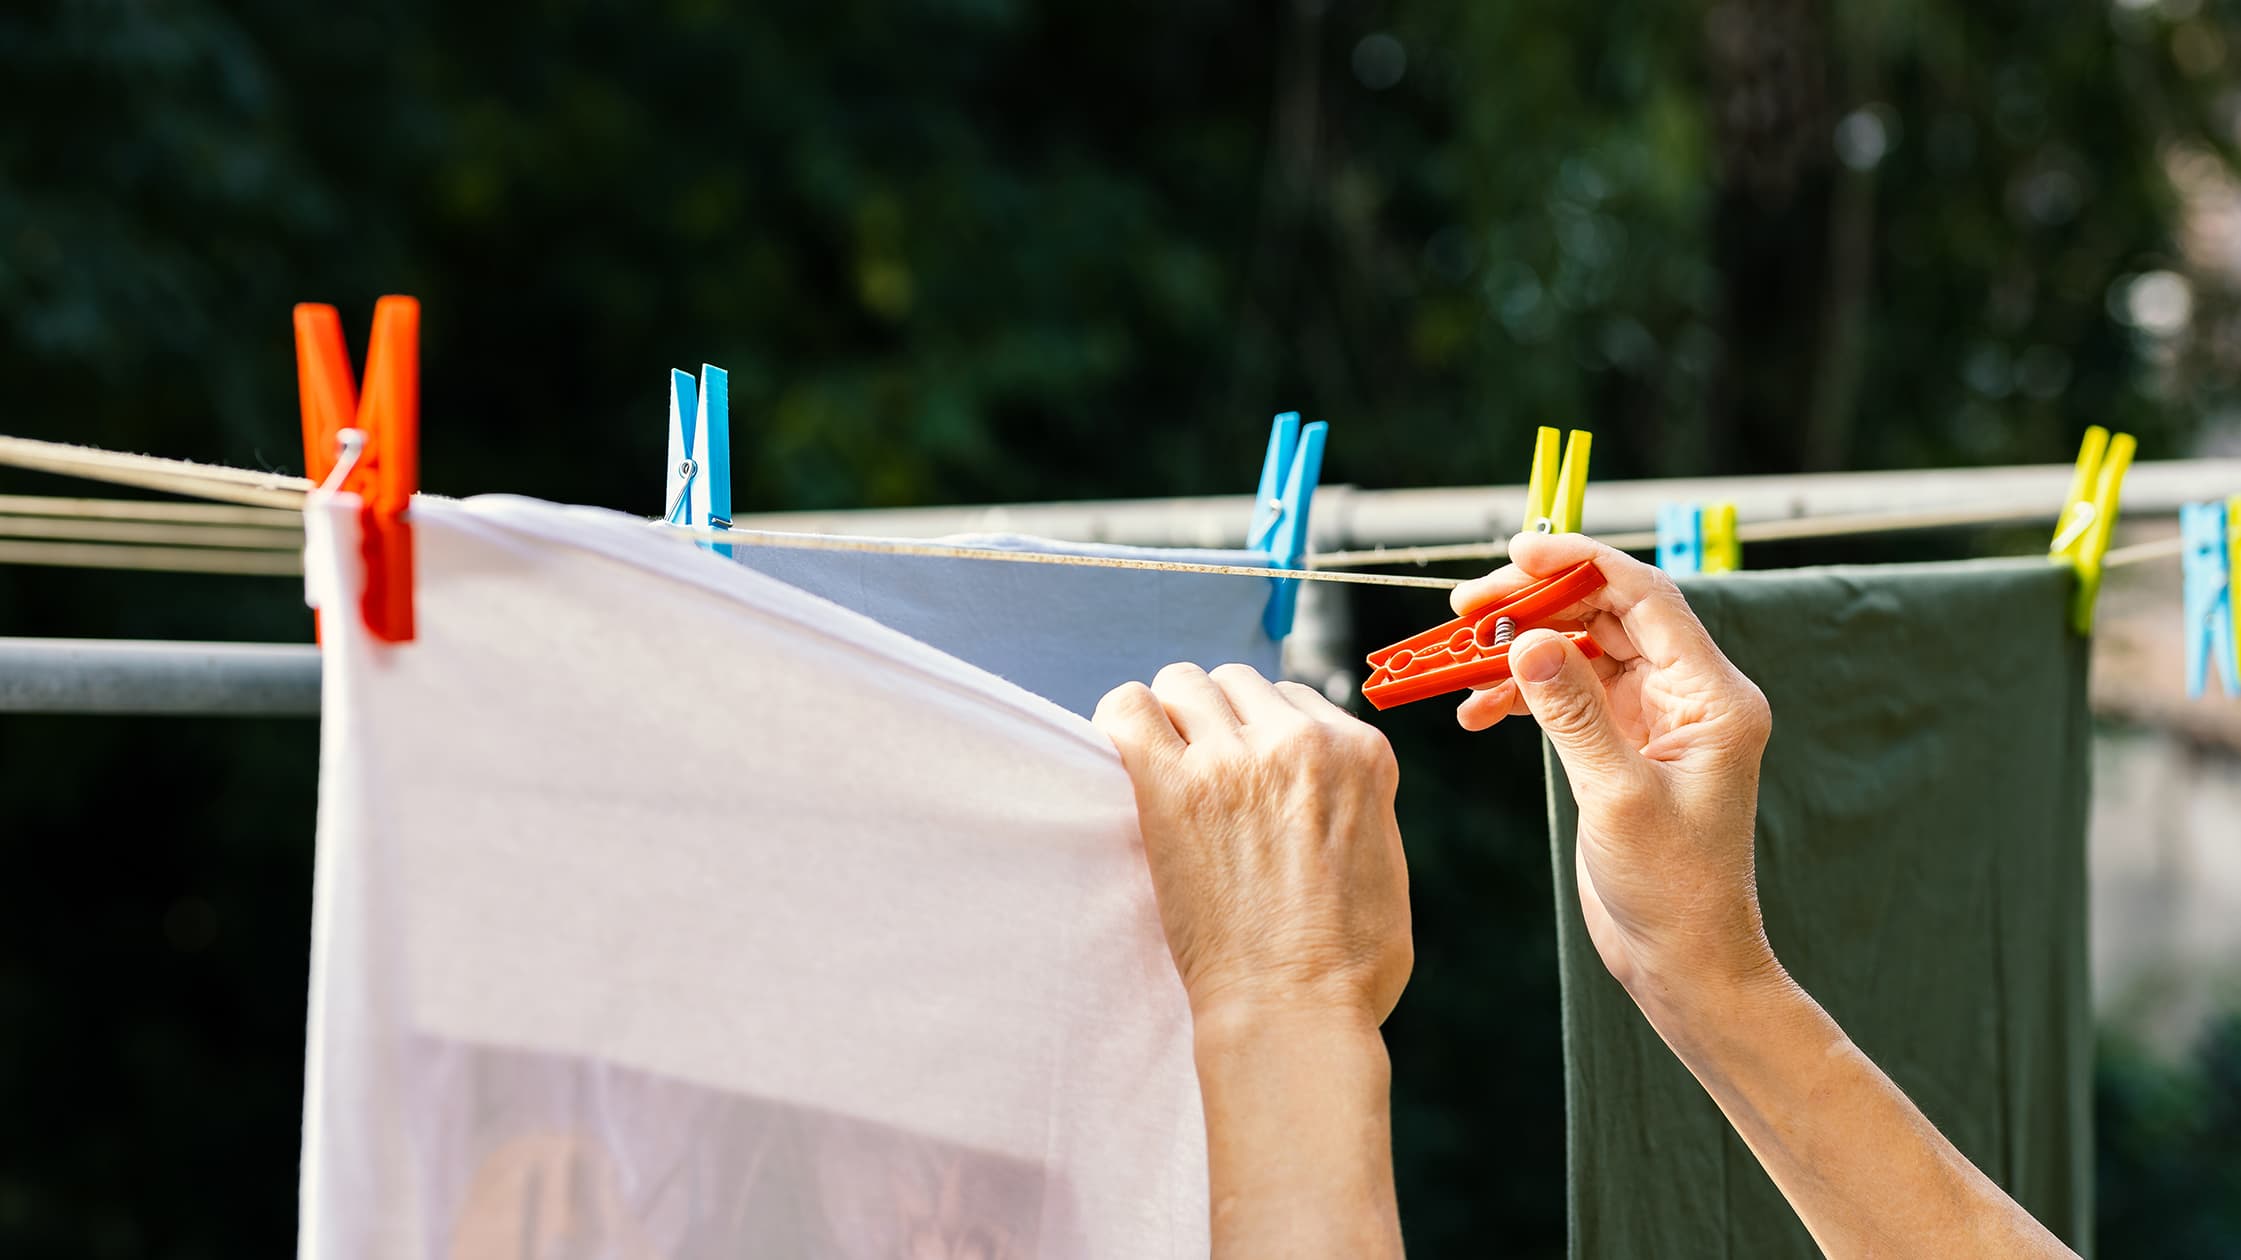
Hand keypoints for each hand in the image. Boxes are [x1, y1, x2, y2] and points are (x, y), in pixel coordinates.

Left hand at [1092, 663, 1411, 1029]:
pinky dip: (1121, 722)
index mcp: (1359, 754)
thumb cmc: (1345, 967)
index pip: (1293, 699)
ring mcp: (1233, 760)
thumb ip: (1358, 808)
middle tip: (1202, 775)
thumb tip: (1331, 794)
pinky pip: (1128, 709)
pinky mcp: (1171, 787)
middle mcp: (1299, 740)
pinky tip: (1125, 757)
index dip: (1265, 735)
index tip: (1250, 776)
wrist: (1293, 1010)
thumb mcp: (1385, 864)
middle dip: (1218, 719)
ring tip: (1165, 769)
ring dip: (1171, 719)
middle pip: (1236, 683)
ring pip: (1183, 683)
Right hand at [1452, 533, 1774, 1002]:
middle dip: (1533, 606)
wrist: (1682, 960)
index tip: (1514, 552)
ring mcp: (1656, 719)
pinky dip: (1521, 695)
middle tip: (1465, 609)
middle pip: (1605, 615)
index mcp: (1713, 696)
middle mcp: (1690, 695)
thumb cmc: (1673, 889)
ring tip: (1458, 661)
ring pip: (1580, 651)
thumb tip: (1526, 641)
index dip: (1579, 563)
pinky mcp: (1624, 746)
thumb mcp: (1618, 796)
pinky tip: (1476, 711)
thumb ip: (1572, 713)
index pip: (1643, 597)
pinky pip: (1568, 695)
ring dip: (1518, 651)